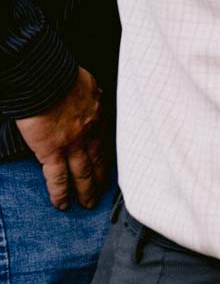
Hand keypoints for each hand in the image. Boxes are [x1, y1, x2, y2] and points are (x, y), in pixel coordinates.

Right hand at [16, 67, 108, 210]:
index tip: (108, 168)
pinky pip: (56, 178)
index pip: (105, 144)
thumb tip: (95, 97)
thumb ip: (93, 97)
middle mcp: (89, 134)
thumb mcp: (89, 86)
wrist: (46, 80)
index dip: (106, 158)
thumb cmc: (64, 78)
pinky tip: (62, 205)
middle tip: (103, 193)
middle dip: (100, 179)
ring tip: (87, 204)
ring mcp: (71, 145)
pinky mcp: (51, 152)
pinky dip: (59, 193)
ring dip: (85, 191)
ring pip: (82, 174)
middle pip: (98, 162)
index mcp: (97, 118)